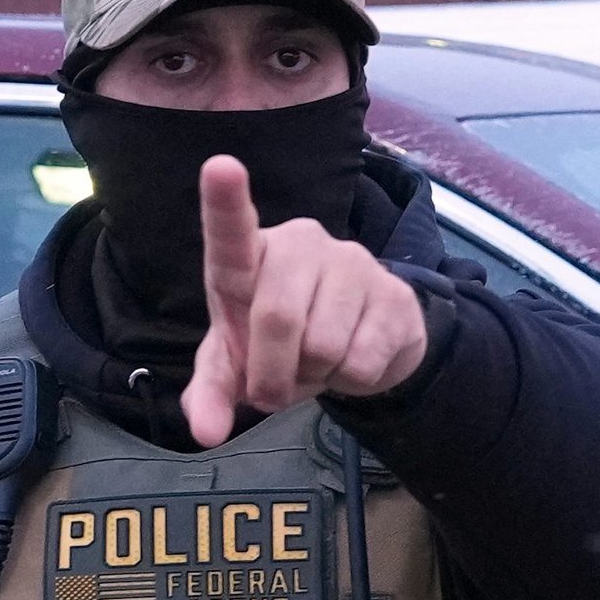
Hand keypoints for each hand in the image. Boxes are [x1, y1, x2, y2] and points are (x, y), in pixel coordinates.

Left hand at [182, 155, 428, 447]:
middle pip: (278, 319)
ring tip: (319, 360)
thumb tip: (205, 432)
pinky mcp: (394, 293)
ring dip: (316, 375)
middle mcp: (300, 244)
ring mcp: (352, 263)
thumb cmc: (280, 344)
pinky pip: (362, 361)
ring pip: (323, 346)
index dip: (225, 202)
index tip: (220, 167)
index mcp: (250, 257)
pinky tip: (352, 358)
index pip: (232, 231)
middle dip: (272, 376)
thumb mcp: (236, 368)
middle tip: (274, 389)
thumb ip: (211, 394)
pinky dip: (350, 381)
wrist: (359, 346)